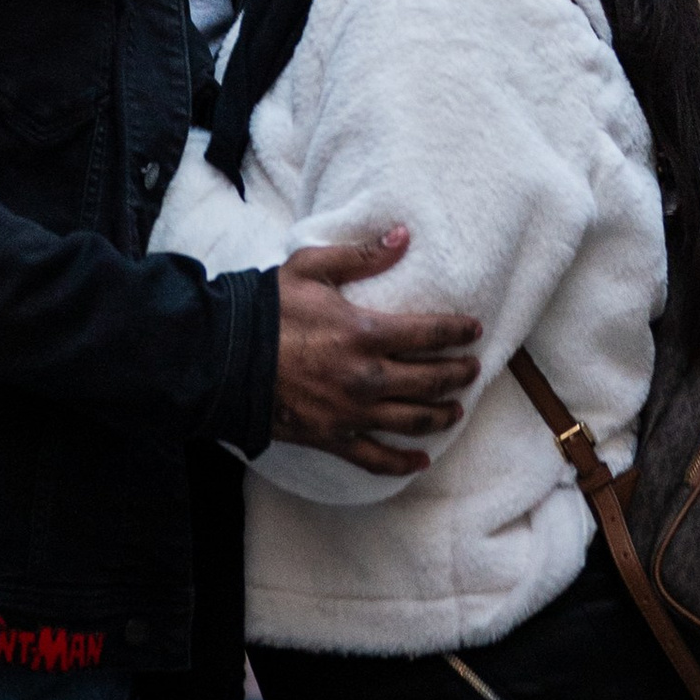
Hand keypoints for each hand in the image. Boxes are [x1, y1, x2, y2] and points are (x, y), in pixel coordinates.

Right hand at [272, 230, 480, 474]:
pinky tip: (420, 460)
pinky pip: (375, 458)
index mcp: (365, 332)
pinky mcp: (332, 438)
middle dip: (457, 374)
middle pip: (429, 380)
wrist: (225, 357)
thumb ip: (362, 255)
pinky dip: (402, 462)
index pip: (429, 334)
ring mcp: (351, 412)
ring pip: (412, 420)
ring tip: (456, 409)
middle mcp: (366, 377)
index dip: (457, 332)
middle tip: (472, 369)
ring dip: (440, 414)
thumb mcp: (312, 268)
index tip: (473, 330)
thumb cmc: (268, 308)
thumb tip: (403, 236)